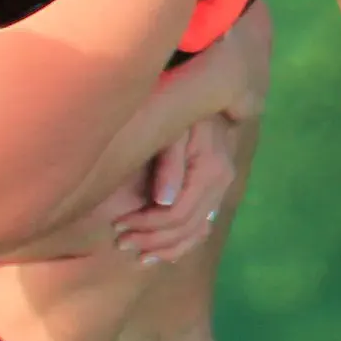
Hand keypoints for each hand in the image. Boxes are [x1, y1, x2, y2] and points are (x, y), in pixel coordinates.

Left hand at [106, 114, 240, 265]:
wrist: (205, 88)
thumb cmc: (179, 102)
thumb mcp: (172, 128)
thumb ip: (169, 163)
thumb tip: (163, 201)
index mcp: (210, 170)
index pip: (178, 214)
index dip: (147, 226)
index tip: (118, 226)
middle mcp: (221, 182)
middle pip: (186, 227)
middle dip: (151, 239)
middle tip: (120, 241)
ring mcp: (222, 187)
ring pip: (197, 231)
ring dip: (166, 247)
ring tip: (137, 252)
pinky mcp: (217, 189)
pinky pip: (204, 226)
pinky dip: (183, 242)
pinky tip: (163, 251)